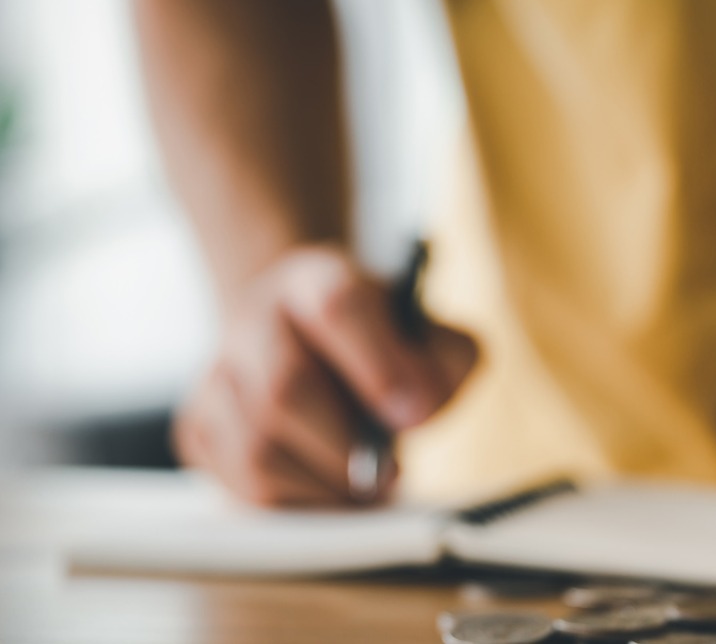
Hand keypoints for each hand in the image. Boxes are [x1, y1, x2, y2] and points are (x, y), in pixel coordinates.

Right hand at [174, 246, 477, 507]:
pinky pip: (241, 487)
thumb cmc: (389, 352)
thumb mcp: (434, 340)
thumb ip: (447, 362)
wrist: (318, 349)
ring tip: (362, 486)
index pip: (338, 305)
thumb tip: (417, 407)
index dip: (380, 365)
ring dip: (323, 484)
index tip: (419, 416)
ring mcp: (217, 372)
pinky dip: (296, 502)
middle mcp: (255, 316)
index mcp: (317, 279)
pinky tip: (327, 488)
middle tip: (389, 473)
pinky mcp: (200, 428)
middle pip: (284, 389)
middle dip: (346, 446)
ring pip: (257, 450)